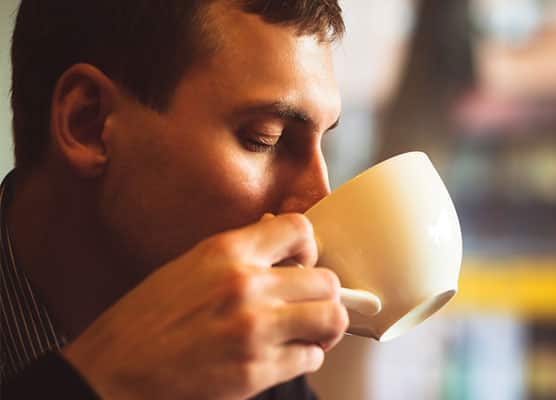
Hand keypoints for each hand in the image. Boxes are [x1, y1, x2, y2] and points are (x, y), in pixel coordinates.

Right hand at [62, 213, 348, 399]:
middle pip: (327, 280)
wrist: (112, 372)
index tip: (303, 264)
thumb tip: (278, 246)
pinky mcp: (256, 370)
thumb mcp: (188, 267)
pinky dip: (303, 359)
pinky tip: (283, 357)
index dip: (309, 248)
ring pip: (331, 318)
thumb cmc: (144, 323)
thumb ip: (238, 256)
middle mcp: (246, 285)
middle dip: (323, 297)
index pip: (299, 229)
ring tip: (307, 334)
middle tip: (309, 308)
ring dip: (324, 329)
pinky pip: (310, 358)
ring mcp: (255, 328)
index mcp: (226, 252)